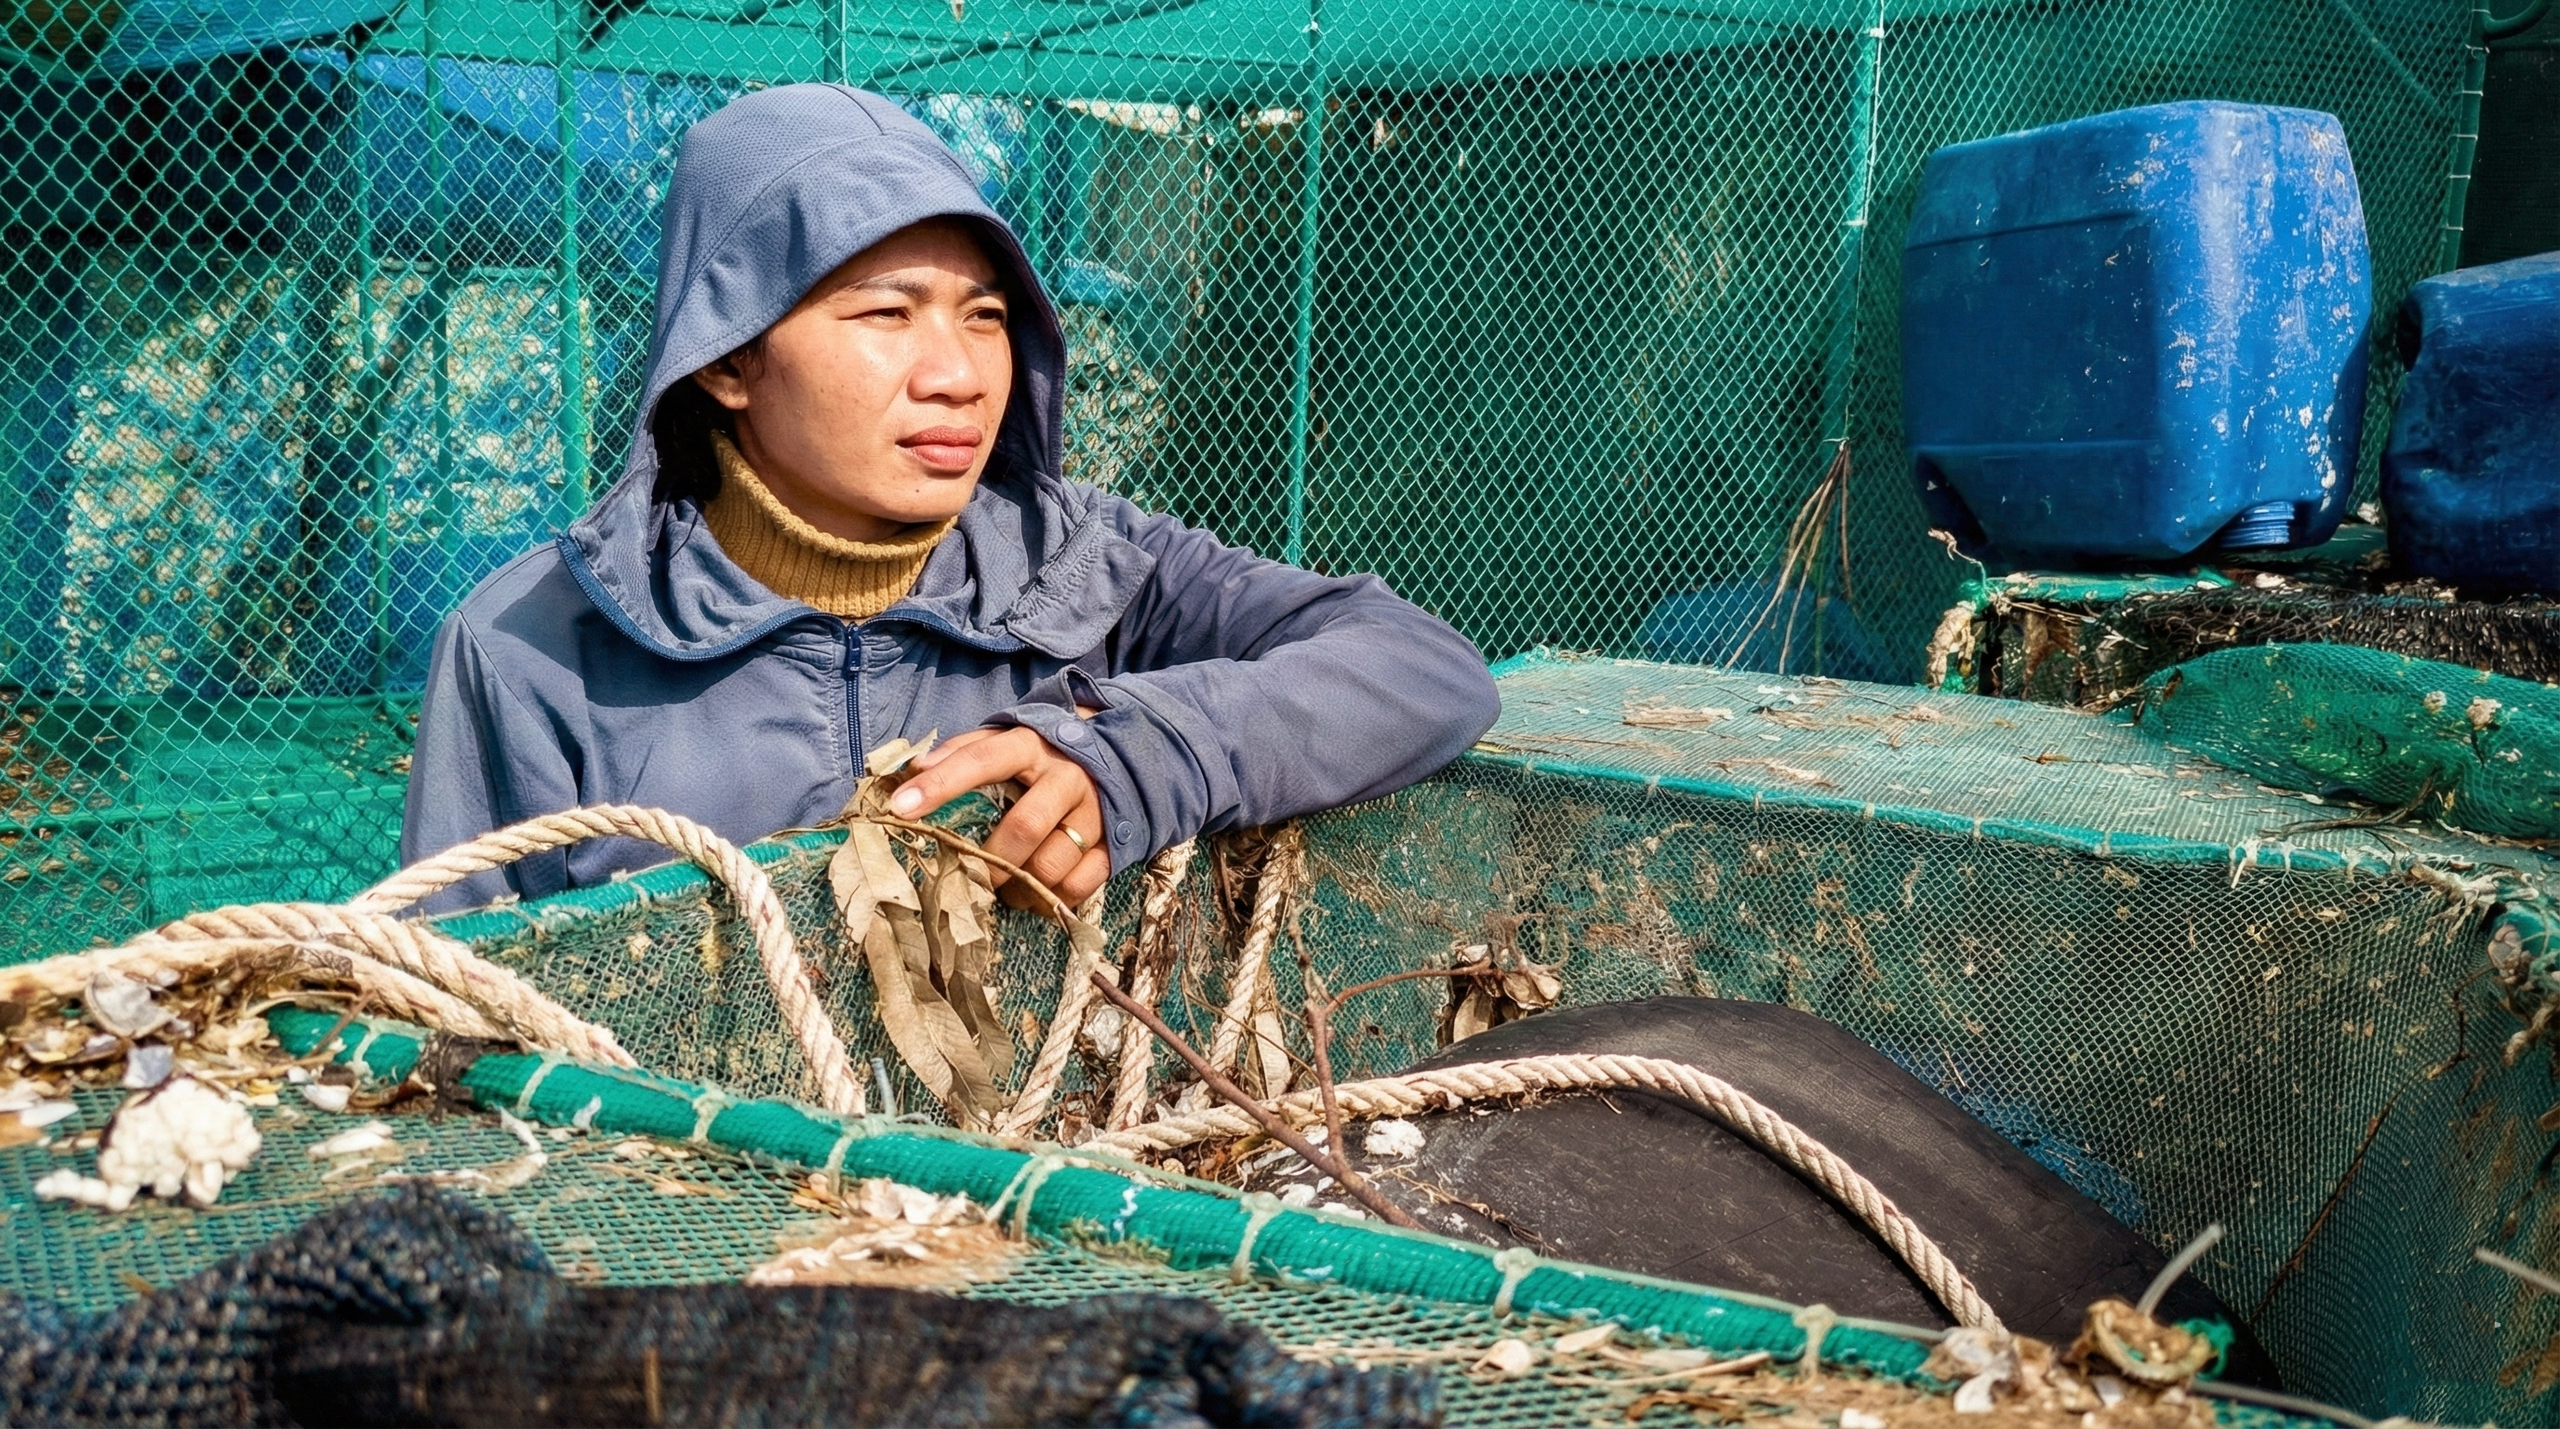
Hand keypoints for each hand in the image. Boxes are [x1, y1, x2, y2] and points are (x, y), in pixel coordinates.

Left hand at [890, 722, 1107, 909]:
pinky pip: (1079, 885)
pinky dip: (1049, 899)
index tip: (900, 807)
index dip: (940, 785)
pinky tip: (1033, 893)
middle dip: (989, 860)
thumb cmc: (1040, 757)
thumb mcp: (1003, 741)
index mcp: (1030, 746)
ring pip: (1051, 864)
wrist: (1117, 755)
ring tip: (1001, 887)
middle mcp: (1066, 777)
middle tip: (968, 874)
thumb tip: (912, 770)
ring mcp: (1094, 812)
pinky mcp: (1114, 843)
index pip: (981, 760)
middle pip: (1024, 826)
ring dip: (1017, 886)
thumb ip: (960, 752)